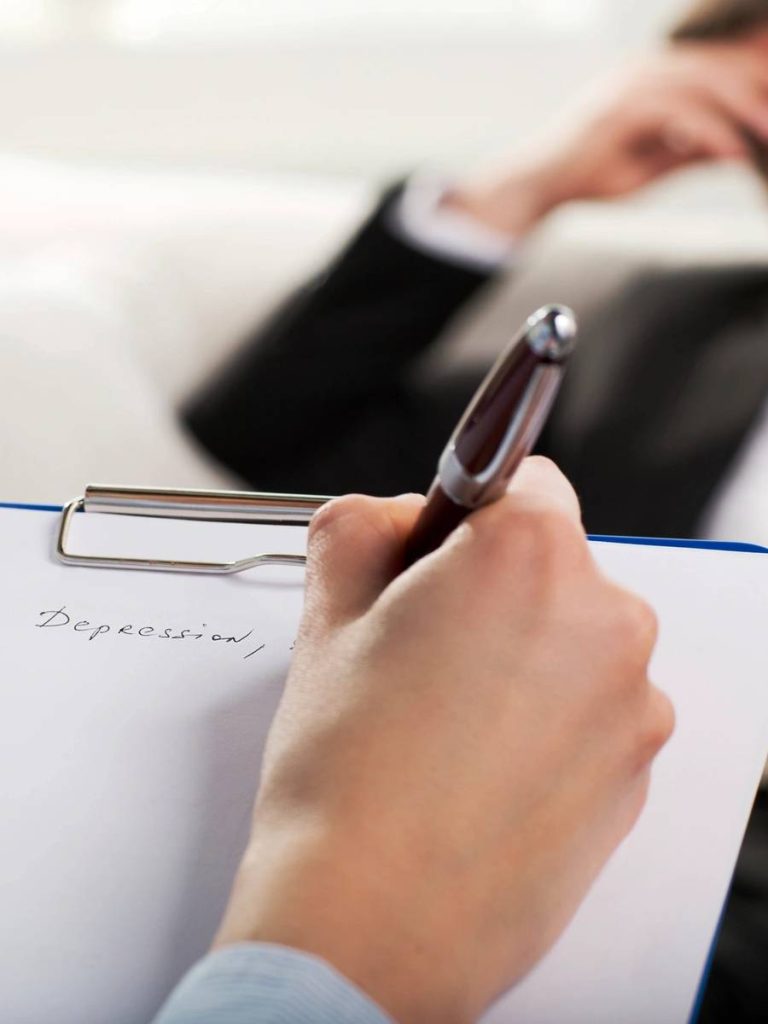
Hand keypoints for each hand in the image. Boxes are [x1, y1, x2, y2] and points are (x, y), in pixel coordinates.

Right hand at [215, 458, 673, 1023]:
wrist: (371, 924)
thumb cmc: (347, 776)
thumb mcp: (326, 615)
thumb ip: (358, 527)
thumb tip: (388, 516)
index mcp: (528, 557)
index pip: (519, 480)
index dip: (463, 518)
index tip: (439, 555)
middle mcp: (603, 619)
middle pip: (551, 563)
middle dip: (492, 589)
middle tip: (421, 651)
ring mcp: (631, 701)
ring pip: (574, 639)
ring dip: (525, 657)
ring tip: (447, 720)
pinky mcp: (636, 770)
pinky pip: (593, 709)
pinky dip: (550, 720)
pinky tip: (481, 765)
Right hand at [448, 32, 767, 237]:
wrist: (538, 186)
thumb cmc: (588, 177)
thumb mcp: (653, 164)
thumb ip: (691, 151)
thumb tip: (733, 149)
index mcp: (650, 77)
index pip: (714, 67)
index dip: (752, 79)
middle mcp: (644, 71)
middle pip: (719, 67)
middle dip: (759, 89)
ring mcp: (632, 85)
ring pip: (707, 83)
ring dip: (745, 110)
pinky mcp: (622, 108)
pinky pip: (682, 112)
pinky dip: (713, 133)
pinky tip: (735, 154)